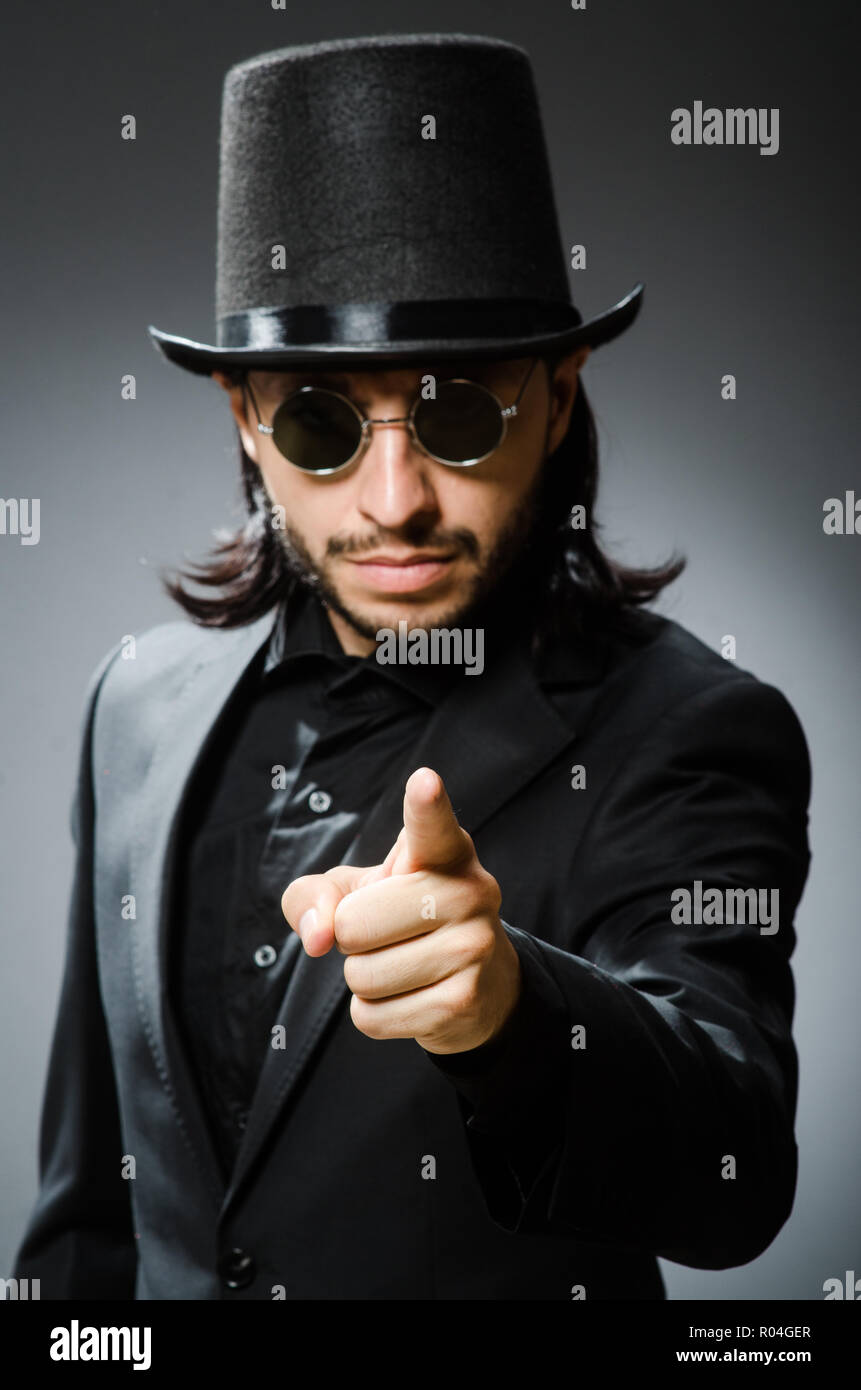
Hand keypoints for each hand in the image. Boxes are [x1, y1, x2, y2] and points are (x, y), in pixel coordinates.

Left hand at [280, 767, 521, 1053]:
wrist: (478, 985)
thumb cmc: (403, 921)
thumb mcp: (355, 893)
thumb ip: (314, 896)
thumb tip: (317, 937)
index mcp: (444, 852)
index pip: (432, 825)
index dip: (426, 804)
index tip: (424, 781)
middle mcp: (469, 891)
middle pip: (354, 925)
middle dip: (351, 940)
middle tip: (387, 935)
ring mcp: (474, 947)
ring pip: (362, 976)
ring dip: (364, 980)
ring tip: (402, 965)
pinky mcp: (465, 1001)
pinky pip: (374, 1016)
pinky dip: (374, 1015)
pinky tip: (409, 998)